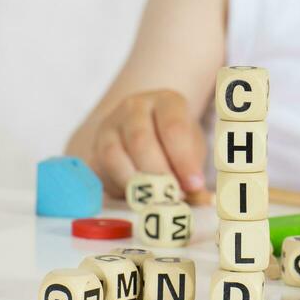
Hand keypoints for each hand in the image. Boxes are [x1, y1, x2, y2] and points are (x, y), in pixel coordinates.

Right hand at [88, 90, 207, 198]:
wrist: (140, 130)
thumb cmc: (171, 141)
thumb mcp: (189, 147)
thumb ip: (193, 171)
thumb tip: (203, 198)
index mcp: (166, 101)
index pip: (173, 128)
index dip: (184, 160)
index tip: (194, 184)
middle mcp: (135, 107)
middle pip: (141, 140)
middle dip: (158, 173)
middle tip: (172, 195)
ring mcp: (112, 124)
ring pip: (116, 155)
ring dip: (137, 182)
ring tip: (156, 198)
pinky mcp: (97, 145)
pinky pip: (104, 168)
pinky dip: (121, 185)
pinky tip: (138, 195)